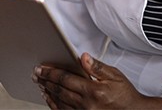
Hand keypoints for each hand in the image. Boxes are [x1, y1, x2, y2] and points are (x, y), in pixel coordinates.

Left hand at [33, 53, 161, 109]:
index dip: (51, 73)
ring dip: (48, 93)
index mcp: (93, 91)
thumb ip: (97, 67)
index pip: (65, 79)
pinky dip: (55, 106)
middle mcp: (87, 105)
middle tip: (36, 74)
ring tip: (40, 85)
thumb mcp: (115, 76)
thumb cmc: (126, 96)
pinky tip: (50, 100)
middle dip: (46, 81)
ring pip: (60, 104)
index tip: (41, 68)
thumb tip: (83, 57)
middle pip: (60, 91)